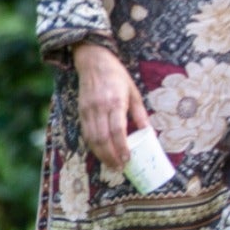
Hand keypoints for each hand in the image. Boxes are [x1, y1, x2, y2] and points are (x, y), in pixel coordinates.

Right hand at [72, 42, 149, 167]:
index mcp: (115, 101)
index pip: (117, 129)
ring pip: (92, 138)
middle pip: (103, 138)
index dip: (122, 147)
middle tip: (120, 168)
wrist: (93, 61)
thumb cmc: (117, 75)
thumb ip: (139, 113)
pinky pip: (86, 133)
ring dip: (101, 155)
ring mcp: (88, 110)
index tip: (128, 159)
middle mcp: (99, 107)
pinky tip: (101, 154)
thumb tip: (148, 132)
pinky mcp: (80, 111)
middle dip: (111, 156)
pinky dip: (93, 146)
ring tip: (112, 165)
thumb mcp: (134, 92)